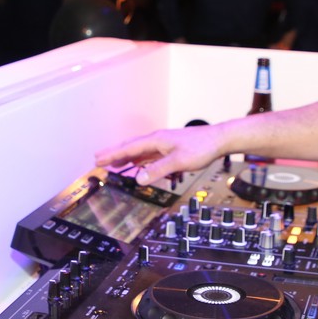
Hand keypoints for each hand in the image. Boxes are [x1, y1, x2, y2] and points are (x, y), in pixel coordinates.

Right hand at [94, 124, 226, 183]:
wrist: (219, 140)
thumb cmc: (201, 147)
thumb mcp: (178, 161)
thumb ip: (158, 170)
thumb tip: (139, 179)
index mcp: (156, 140)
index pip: (129, 148)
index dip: (113, 155)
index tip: (98, 160)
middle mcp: (157, 140)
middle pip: (130, 147)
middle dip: (114, 154)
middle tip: (98, 159)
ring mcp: (164, 144)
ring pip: (139, 151)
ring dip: (126, 157)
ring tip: (114, 163)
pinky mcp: (171, 149)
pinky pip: (149, 154)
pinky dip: (140, 160)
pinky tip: (139, 165)